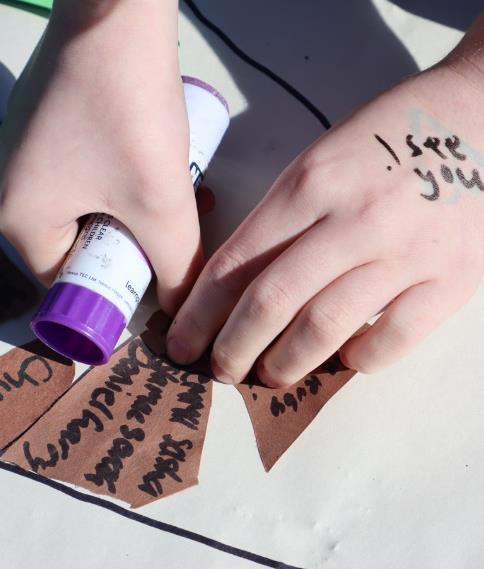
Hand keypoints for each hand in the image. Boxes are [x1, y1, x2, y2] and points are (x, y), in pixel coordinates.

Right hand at [0, 0, 200, 314]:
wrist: (117, 9)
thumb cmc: (125, 107)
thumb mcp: (158, 204)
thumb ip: (175, 266)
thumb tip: (182, 306)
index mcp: (19, 220)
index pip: (71, 283)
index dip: (119, 290)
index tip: (160, 283)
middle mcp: (14, 192)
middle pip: (85, 249)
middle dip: (138, 248)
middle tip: (177, 239)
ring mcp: (33, 157)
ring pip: (96, 213)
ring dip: (142, 216)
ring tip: (185, 203)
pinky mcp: (56, 131)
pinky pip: (94, 179)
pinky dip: (130, 185)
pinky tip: (167, 174)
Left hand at [167, 59, 483, 385]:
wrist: (477, 119)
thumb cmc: (388, 137)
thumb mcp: (321, 160)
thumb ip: (282, 219)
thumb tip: (243, 285)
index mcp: (312, 182)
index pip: (238, 262)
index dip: (201, 312)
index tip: (181, 340)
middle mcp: (355, 220)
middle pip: (273, 301)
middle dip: (233, 347)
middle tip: (218, 370)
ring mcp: (406, 253)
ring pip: (324, 328)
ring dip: (284, 364)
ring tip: (267, 375)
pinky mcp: (450, 280)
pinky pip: (390, 341)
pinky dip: (356, 361)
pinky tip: (341, 359)